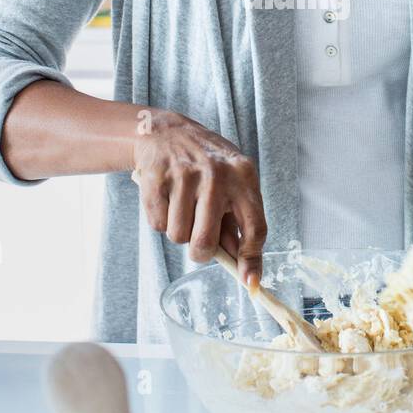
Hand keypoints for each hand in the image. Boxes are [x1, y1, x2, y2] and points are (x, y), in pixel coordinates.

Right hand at [133, 112, 267, 286]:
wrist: (165, 131)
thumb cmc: (205, 165)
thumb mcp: (230, 184)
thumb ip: (237, 224)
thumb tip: (246, 271)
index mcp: (243, 175)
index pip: (255, 227)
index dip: (252, 259)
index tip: (249, 280)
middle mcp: (217, 174)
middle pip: (206, 242)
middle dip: (201, 253)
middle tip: (199, 242)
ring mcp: (185, 175)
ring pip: (179, 236)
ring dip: (179, 231)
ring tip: (182, 207)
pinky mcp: (157, 178)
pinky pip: (158, 224)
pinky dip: (160, 219)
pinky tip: (166, 198)